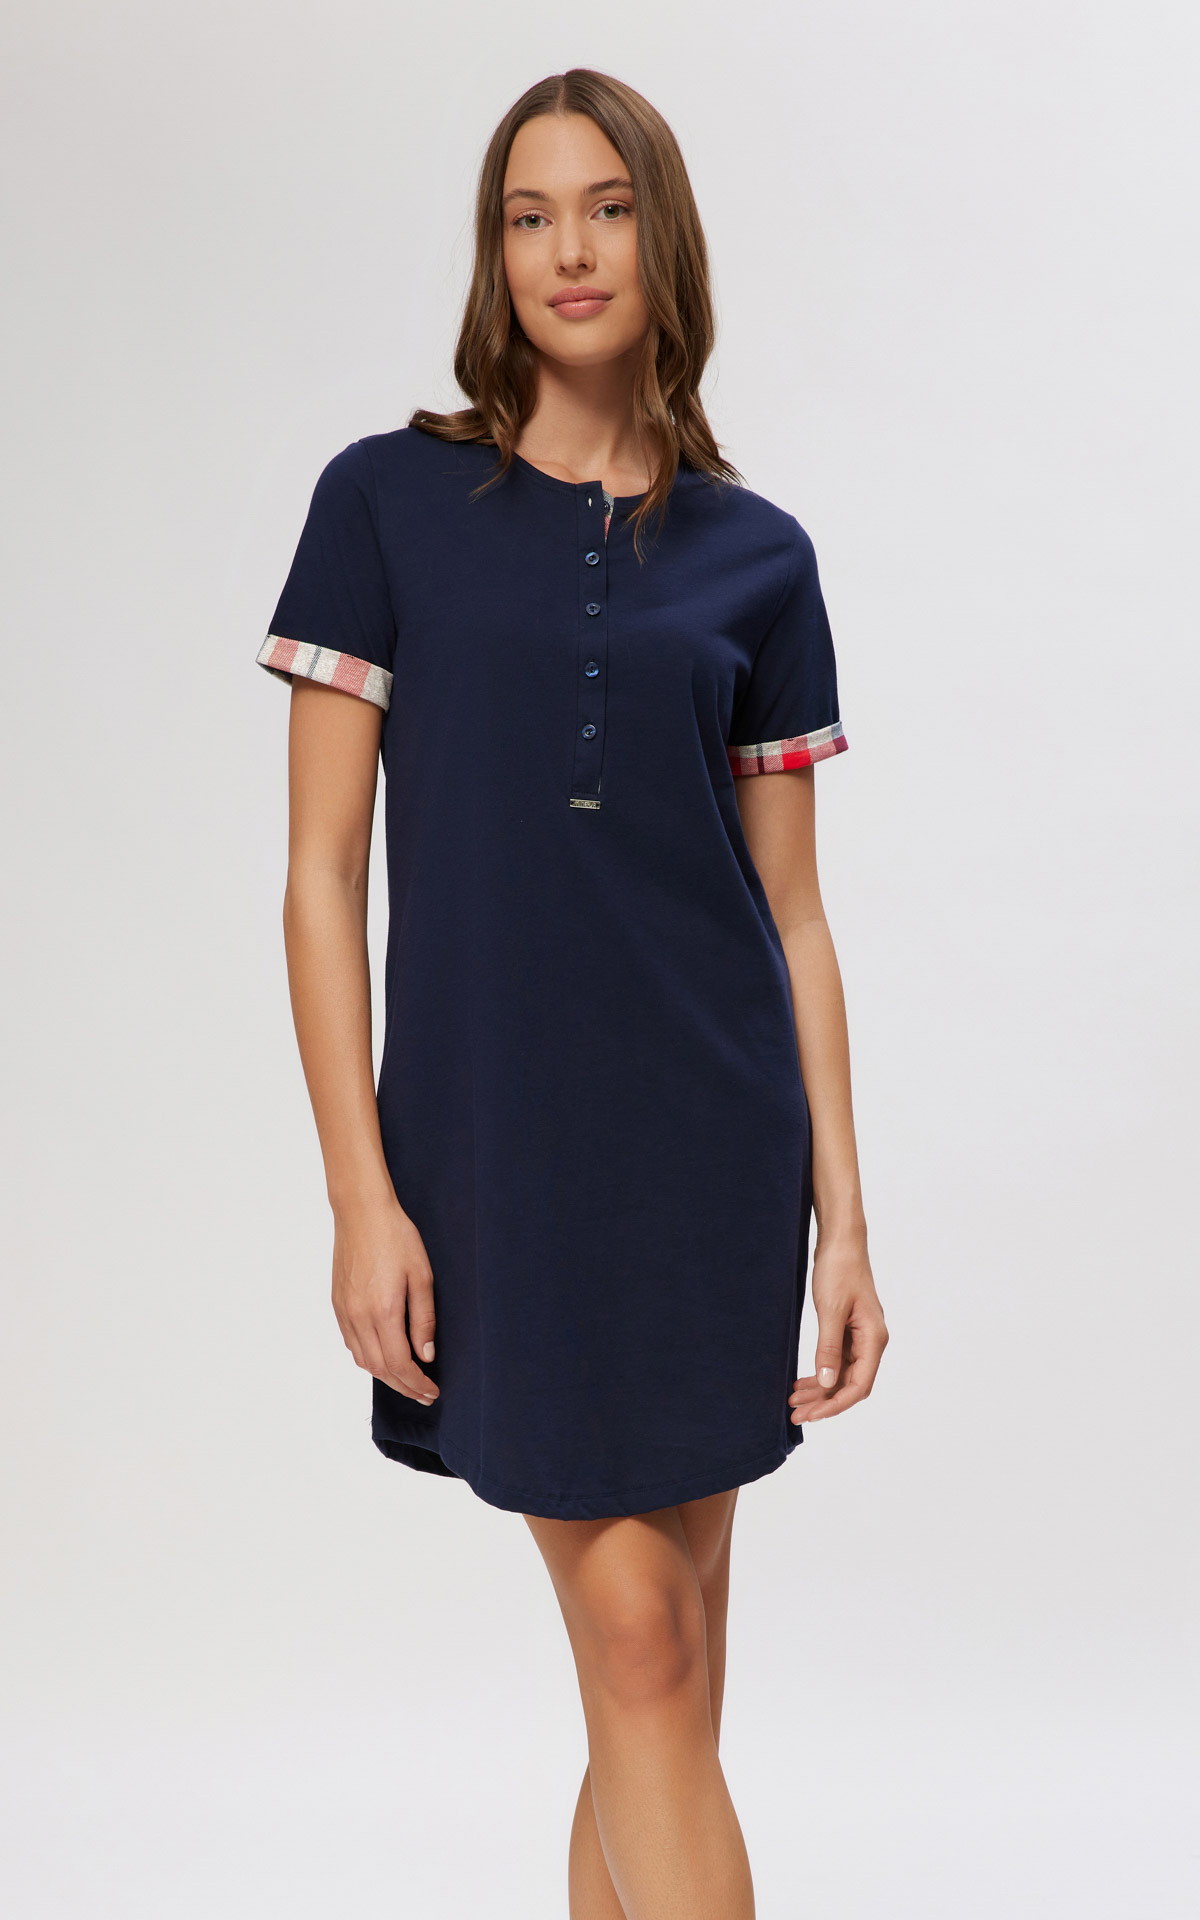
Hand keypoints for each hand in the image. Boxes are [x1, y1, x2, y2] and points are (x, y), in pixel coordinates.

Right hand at [331, 1194, 439, 1404]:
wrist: (361, 1212)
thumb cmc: (396, 1238)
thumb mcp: (422, 1276)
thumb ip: (423, 1320)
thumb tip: (425, 1356)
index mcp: (383, 1311)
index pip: (399, 1364)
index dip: (416, 1383)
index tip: (432, 1391)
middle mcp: (359, 1317)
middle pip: (380, 1369)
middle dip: (404, 1387)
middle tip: (424, 1394)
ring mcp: (345, 1312)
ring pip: (363, 1360)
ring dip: (385, 1376)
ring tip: (407, 1380)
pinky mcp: (337, 1304)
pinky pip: (351, 1343)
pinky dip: (368, 1359)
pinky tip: (383, 1357)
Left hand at [789, 1234, 887, 1423]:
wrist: (841, 1242)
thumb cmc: (839, 1270)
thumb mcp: (830, 1310)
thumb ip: (828, 1348)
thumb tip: (827, 1383)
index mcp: (874, 1339)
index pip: (858, 1386)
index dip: (834, 1404)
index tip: (811, 1416)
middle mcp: (871, 1342)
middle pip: (850, 1384)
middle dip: (823, 1402)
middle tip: (795, 1416)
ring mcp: (860, 1337)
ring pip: (841, 1375)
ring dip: (819, 1390)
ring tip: (793, 1402)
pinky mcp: (849, 1330)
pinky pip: (836, 1361)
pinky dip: (820, 1373)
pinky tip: (802, 1382)